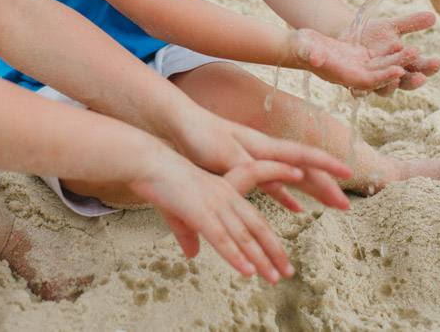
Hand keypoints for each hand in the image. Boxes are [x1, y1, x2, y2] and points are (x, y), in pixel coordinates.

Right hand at [128, 151, 312, 282]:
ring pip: (245, 236)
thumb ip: (188, 234)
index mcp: (224, 187)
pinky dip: (236, 257)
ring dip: (261, 259)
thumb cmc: (162, 181)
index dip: (275, 198)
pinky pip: (223, 239)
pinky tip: (247, 271)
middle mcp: (226, 195)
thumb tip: (192, 253)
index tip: (292, 205)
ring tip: (275, 277)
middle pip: (258, 226)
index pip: (256, 193)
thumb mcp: (179, 211)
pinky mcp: (201, 213)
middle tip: (288, 270)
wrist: (147, 162)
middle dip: (275, 250)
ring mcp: (215, 204)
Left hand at [171, 112, 352, 212]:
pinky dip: (286, 197)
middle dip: (326, 186)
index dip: (328, 165)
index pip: (304, 155)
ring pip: (292, 178)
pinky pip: (272, 186)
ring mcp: (256, 161)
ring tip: (332, 205)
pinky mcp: (244, 170)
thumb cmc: (201, 137)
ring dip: (312, 191)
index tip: (350, 173)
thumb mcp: (227, 155)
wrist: (179, 125)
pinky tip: (296, 209)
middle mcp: (265, 152)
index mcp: (264, 147)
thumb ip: (254, 168)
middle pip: (303, 169)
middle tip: (347, 206)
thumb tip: (286, 179)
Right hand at [283, 27, 421, 92]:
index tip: (398, 71)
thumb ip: (310, 54)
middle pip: (380, 74)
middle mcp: (353, 75)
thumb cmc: (299, 48)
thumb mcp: (304, 48)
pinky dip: (392, 53)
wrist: (300, 47)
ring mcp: (358, 66)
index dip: (382, 77)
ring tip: (415, 50)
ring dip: (399, 60)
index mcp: (342, 76)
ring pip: (383, 65)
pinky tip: (404, 44)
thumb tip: (316, 57)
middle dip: (398, 67)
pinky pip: (380, 58)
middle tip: (415, 56)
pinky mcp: (360, 58)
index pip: (366, 81)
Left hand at [349, 12, 439, 95]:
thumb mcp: (391, 27)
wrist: (348, 38)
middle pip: (406, 82)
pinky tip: (364, 90)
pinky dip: (362, 92)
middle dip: (414, 80)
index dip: (429, 67)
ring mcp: (375, 82)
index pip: (421, 68)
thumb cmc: (374, 34)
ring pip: (385, 89)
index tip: (437, 62)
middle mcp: (392, 76)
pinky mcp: (356, 84)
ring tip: (395, 78)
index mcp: (405, 63)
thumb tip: (433, 17)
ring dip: (390, 85)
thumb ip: (410, 23)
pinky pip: (360, 91)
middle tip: (421, 77)